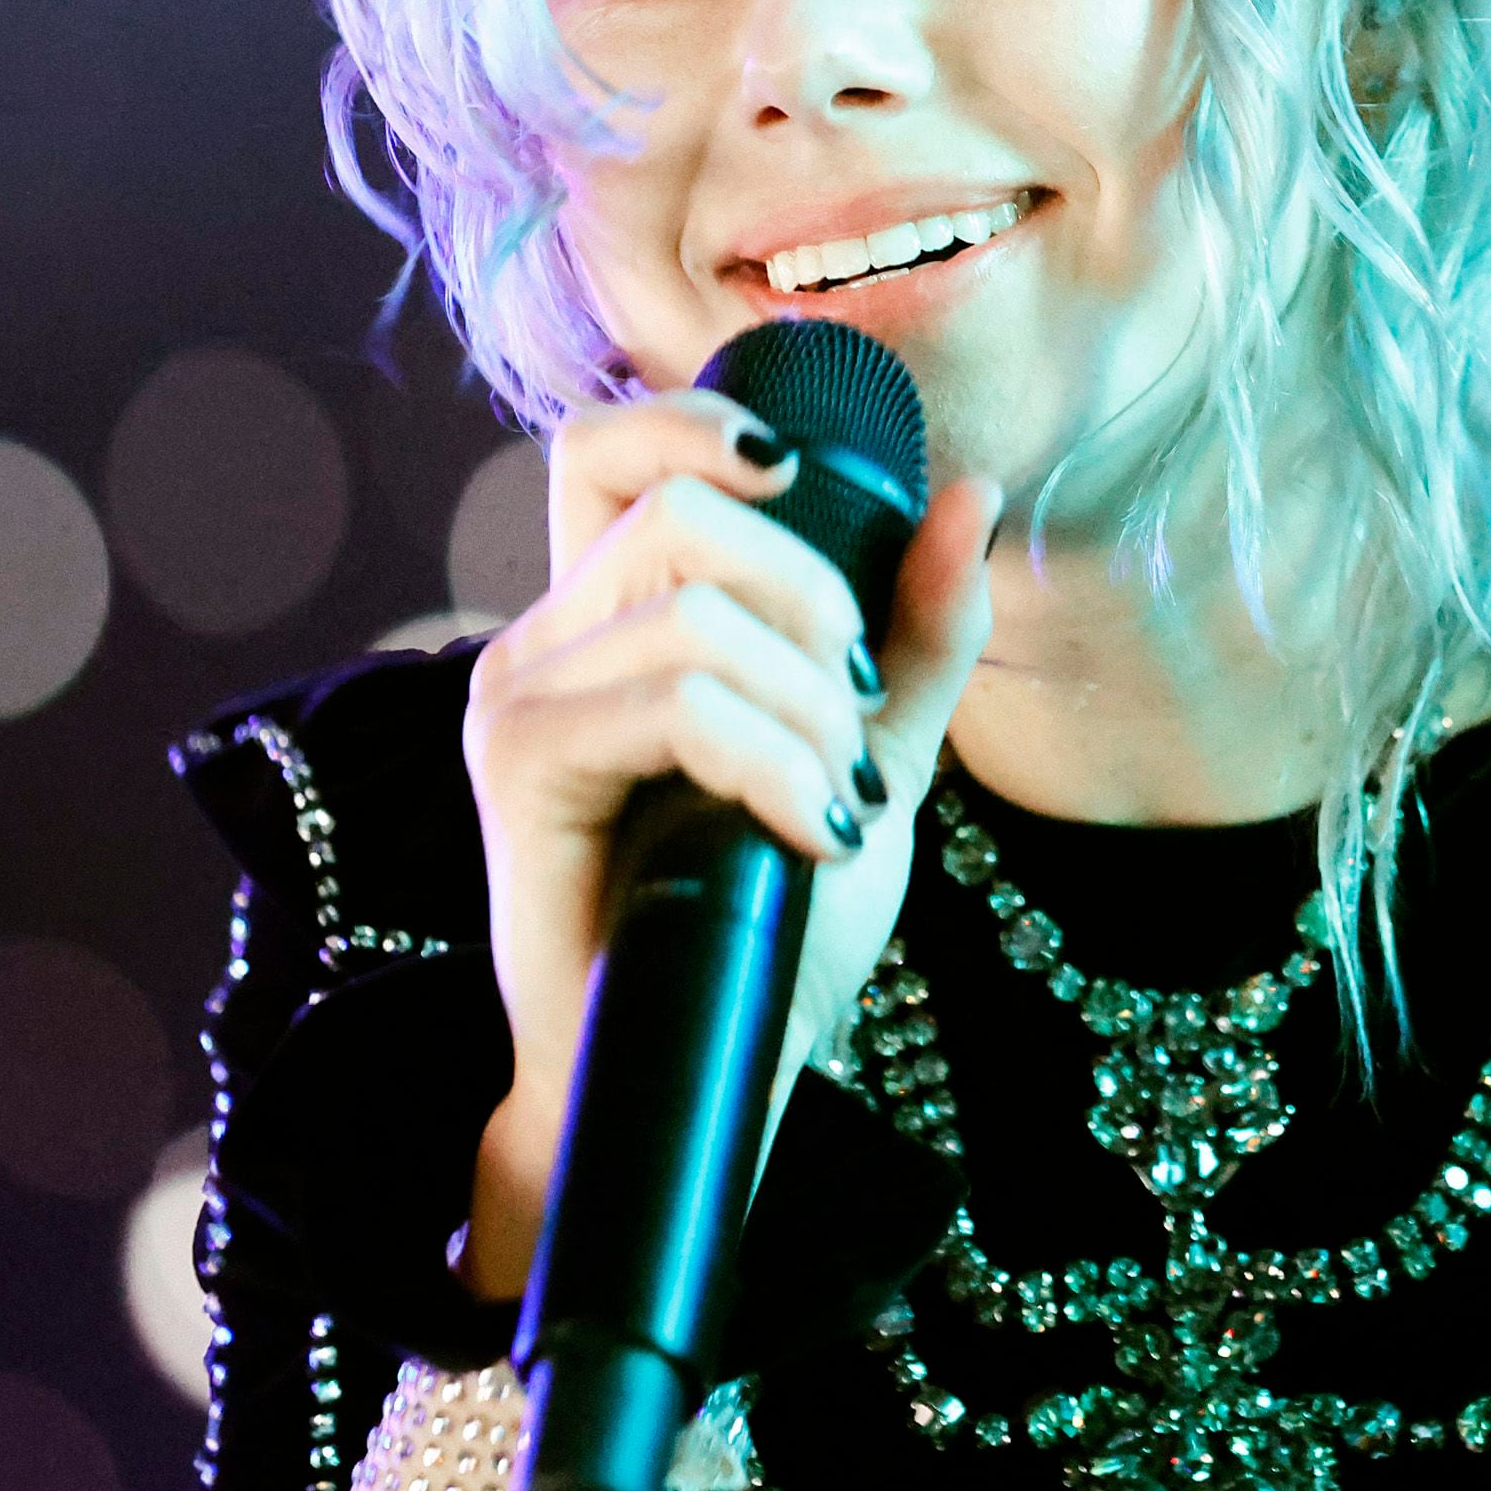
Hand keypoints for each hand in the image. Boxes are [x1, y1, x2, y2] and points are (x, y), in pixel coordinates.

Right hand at [456, 384, 999, 1295]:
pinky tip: (810, 829)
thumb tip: (972, 489)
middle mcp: (545, 640)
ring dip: (807, 709)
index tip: (796, 473)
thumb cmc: (769, 921)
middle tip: (856, 716)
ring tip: (836, 802)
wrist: (714, 1068)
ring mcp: (519, 700)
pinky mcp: (520, 772)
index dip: (696, 422)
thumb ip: (916, 634)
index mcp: (610, 617)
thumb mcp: (868, 752)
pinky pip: (674, 704)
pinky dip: (774, 760)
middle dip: (812, 596)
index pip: (609, 447)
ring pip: (691, 616)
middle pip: (676, 508)